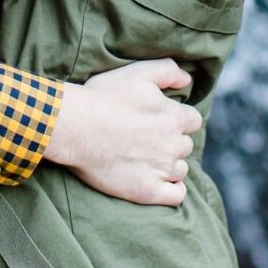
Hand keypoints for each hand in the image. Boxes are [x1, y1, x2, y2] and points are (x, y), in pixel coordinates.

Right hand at [43, 59, 199, 207]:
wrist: (74, 127)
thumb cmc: (103, 97)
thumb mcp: (137, 73)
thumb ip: (168, 71)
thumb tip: (188, 79)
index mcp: (174, 117)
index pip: (192, 120)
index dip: (176, 118)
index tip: (158, 118)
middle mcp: (173, 145)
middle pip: (185, 145)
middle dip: (171, 141)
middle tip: (146, 138)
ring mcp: (161, 170)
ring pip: (180, 169)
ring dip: (169, 164)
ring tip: (144, 158)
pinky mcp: (147, 191)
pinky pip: (176, 195)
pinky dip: (172, 190)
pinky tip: (158, 182)